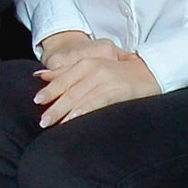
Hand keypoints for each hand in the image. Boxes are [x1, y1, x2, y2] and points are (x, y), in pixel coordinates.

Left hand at [33, 29, 159, 124]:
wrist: (150, 69)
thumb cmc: (118, 71)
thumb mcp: (91, 65)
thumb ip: (65, 71)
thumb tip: (39, 75)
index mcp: (86, 64)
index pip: (64, 79)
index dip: (50, 90)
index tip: (37, 101)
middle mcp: (94, 70)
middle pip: (70, 90)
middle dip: (55, 106)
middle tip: (43, 120)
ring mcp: (106, 80)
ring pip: (81, 97)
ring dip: (66, 111)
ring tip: (54, 123)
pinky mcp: (118, 90)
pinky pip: (99, 101)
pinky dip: (86, 109)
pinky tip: (76, 117)